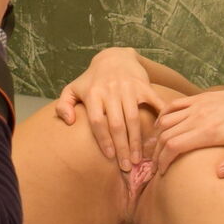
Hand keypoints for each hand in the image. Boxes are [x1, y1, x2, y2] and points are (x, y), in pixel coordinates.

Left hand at [52, 47, 172, 166]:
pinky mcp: (144, 85)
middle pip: (117, 124)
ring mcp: (128, 88)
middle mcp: (111, 91)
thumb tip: (69, 121)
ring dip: (137, 140)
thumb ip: (63, 105)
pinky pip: (154, 103)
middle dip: (122, 147)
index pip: (98, 121)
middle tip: (127, 166)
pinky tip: (160, 135)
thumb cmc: (92, 80)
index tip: (109, 157)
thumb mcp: (72, 89)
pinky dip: (159, 118)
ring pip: (133, 118)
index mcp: (93, 94)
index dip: (104, 140)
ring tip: (139, 158)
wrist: (114, 57)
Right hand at [153, 83, 223, 177]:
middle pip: (166, 135)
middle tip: (155, 165)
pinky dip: (164, 115)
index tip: (161, 172)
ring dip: (158, 135)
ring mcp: (199, 105)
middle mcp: (200, 117)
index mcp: (209, 132)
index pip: (174, 146)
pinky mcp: (201, 98)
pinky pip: (175, 105)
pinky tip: (161, 125)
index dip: (163, 160)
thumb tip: (218, 175)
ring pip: (166, 120)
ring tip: (157, 148)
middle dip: (157, 152)